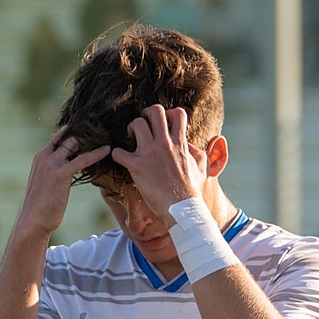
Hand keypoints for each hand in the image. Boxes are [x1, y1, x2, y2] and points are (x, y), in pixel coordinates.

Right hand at [16, 129, 109, 236]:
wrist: (32, 221)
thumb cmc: (41, 206)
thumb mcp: (45, 183)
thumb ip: (54, 171)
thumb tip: (67, 169)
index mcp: (40, 156)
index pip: (59, 136)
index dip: (74, 131)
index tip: (91, 129)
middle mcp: (44, 156)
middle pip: (68, 136)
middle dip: (85, 133)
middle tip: (103, 131)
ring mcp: (52, 164)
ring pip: (74, 143)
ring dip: (91, 140)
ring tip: (107, 135)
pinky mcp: (61, 174)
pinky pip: (82, 159)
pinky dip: (96, 153)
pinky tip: (108, 149)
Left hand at [111, 105, 207, 221]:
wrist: (182, 208)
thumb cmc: (192, 190)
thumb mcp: (201, 167)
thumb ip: (196, 152)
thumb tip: (189, 145)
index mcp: (180, 143)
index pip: (178, 113)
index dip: (169, 114)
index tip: (165, 124)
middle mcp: (164, 143)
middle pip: (155, 111)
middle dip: (147, 114)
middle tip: (144, 125)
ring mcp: (150, 153)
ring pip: (136, 124)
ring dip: (132, 128)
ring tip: (132, 139)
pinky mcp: (137, 166)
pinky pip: (119, 152)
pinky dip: (117, 154)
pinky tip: (121, 159)